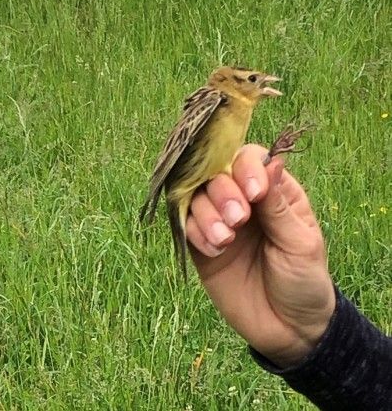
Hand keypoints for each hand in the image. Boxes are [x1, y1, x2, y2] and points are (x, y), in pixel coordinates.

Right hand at [186, 145, 335, 366]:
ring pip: (196, 196)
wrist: (287, 329)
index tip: (253, 193)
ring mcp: (219, 221)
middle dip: (223, 193)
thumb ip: (278, 206)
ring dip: (207, 214)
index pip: (250, 159)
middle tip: (238, 221)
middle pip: (216, 173)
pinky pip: (185, 224)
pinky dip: (194, 232)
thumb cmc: (304, 282)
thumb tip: (272, 161)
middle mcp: (242, 200)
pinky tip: (214, 250)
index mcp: (274, 192)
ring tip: (224, 241)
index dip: (245, 169)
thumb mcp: (300, 244)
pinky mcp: (200, 244)